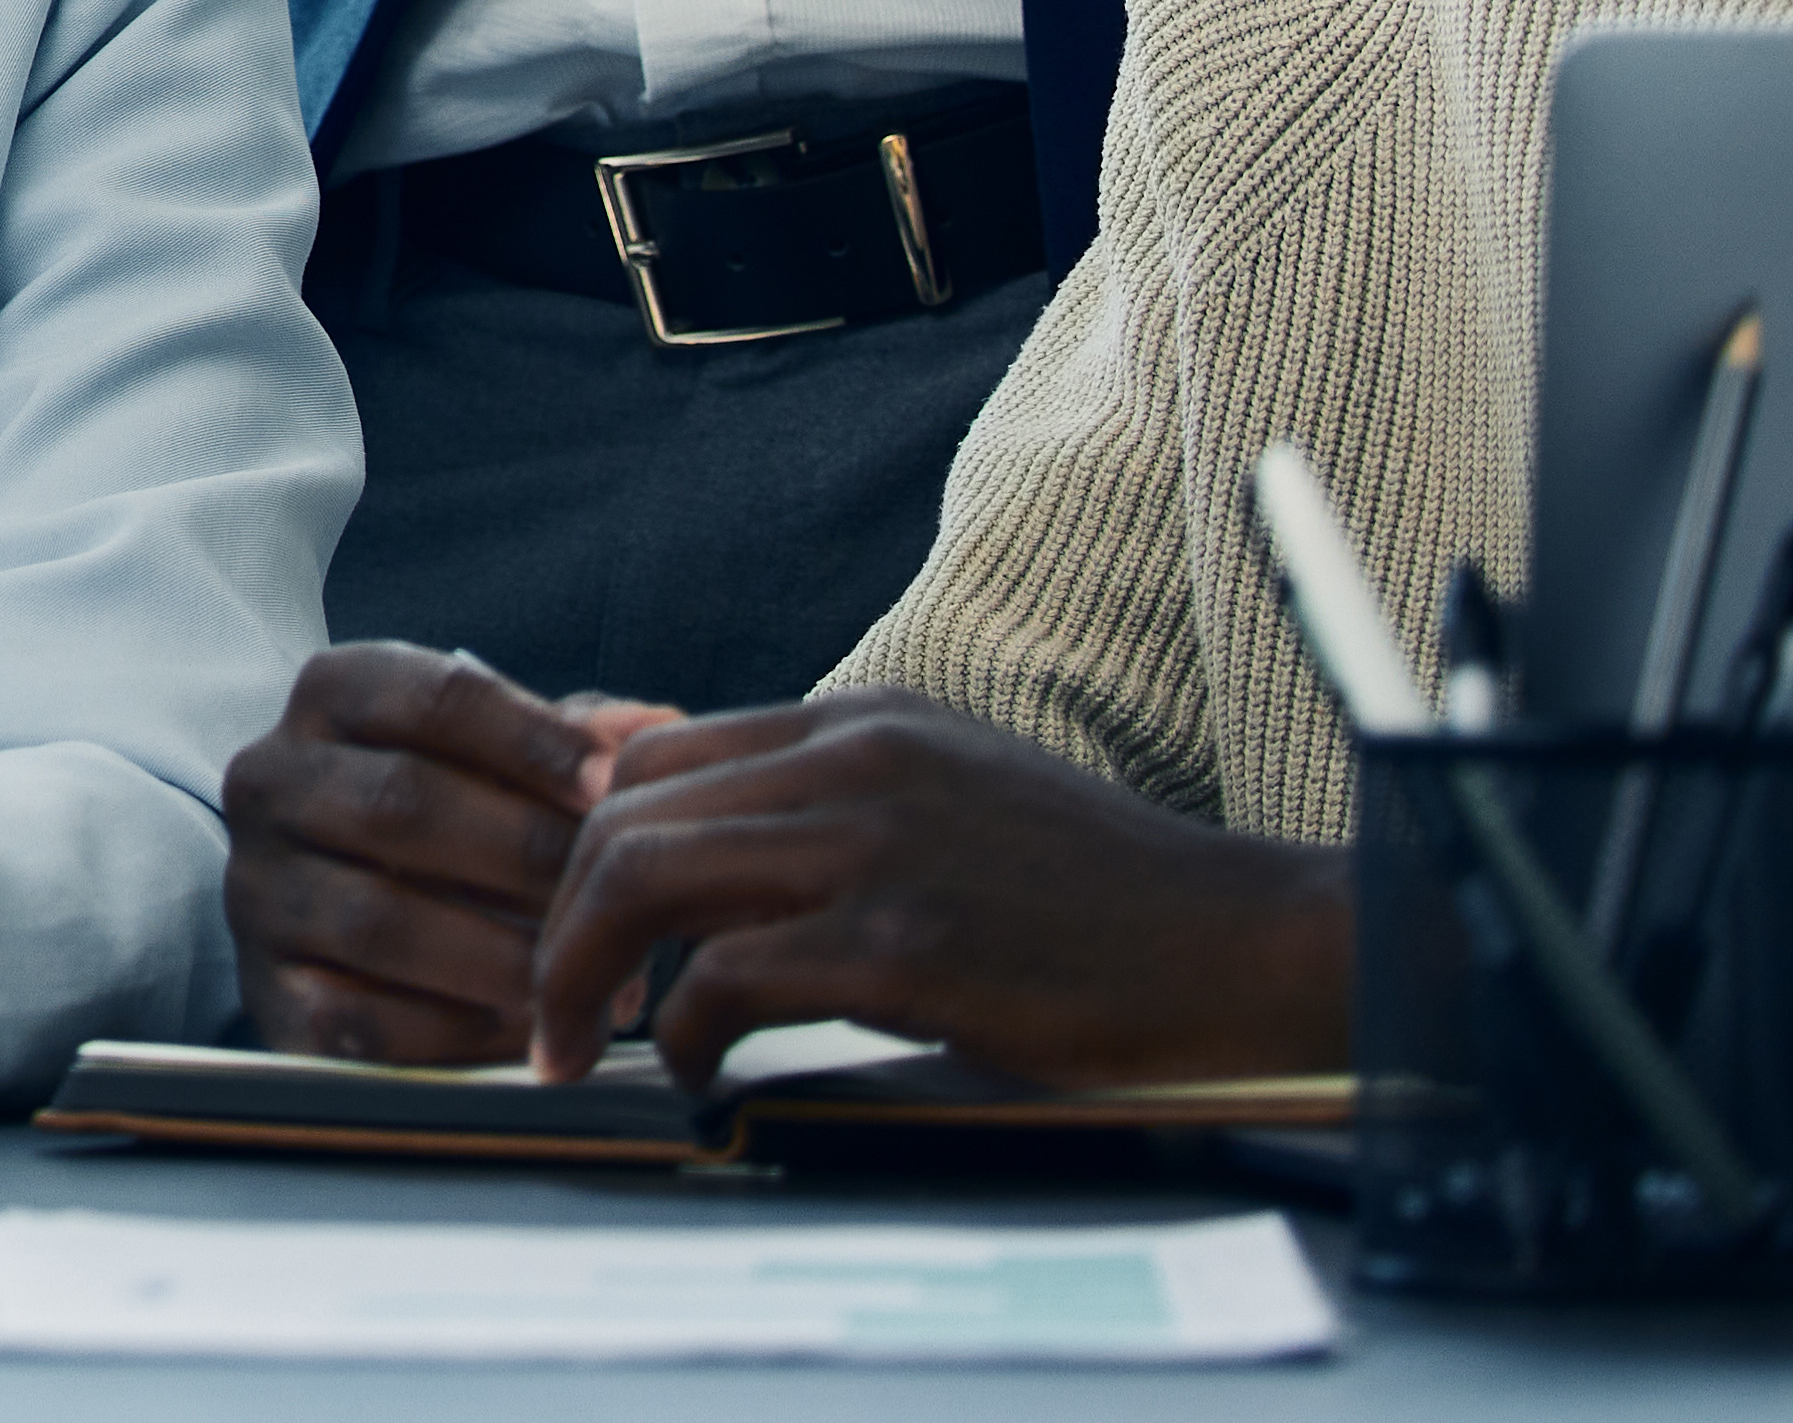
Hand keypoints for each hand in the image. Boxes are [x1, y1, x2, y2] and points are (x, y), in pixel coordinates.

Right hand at [219, 642, 676, 1065]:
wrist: (340, 909)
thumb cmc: (443, 816)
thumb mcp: (496, 755)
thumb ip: (572, 739)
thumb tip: (654, 732)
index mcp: (331, 696)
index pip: (432, 697)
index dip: (533, 742)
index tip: (612, 791)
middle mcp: (271, 781)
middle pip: (401, 803)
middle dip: (524, 854)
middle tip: (609, 899)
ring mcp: (257, 889)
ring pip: (379, 920)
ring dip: (499, 956)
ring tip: (583, 978)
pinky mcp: (266, 990)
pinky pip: (359, 1019)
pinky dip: (456, 1031)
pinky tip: (526, 1030)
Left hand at [521, 697, 1351, 1092]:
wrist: (1241, 945)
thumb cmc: (1096, 896)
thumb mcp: (951, 796)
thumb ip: (826, 799)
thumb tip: (679, 821)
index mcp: (860, 718)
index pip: (652, 752)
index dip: (583, 844)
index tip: (570, 925)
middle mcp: (856, 758)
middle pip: (623, 811)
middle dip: (558, 916)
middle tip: (550, 1009)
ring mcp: (878, 846)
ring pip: (645, 873)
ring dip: (585, 973)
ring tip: (583, 1044)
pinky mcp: (905, 944)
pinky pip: (724, 977)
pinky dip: (683, 1035)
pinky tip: (702, 1075)